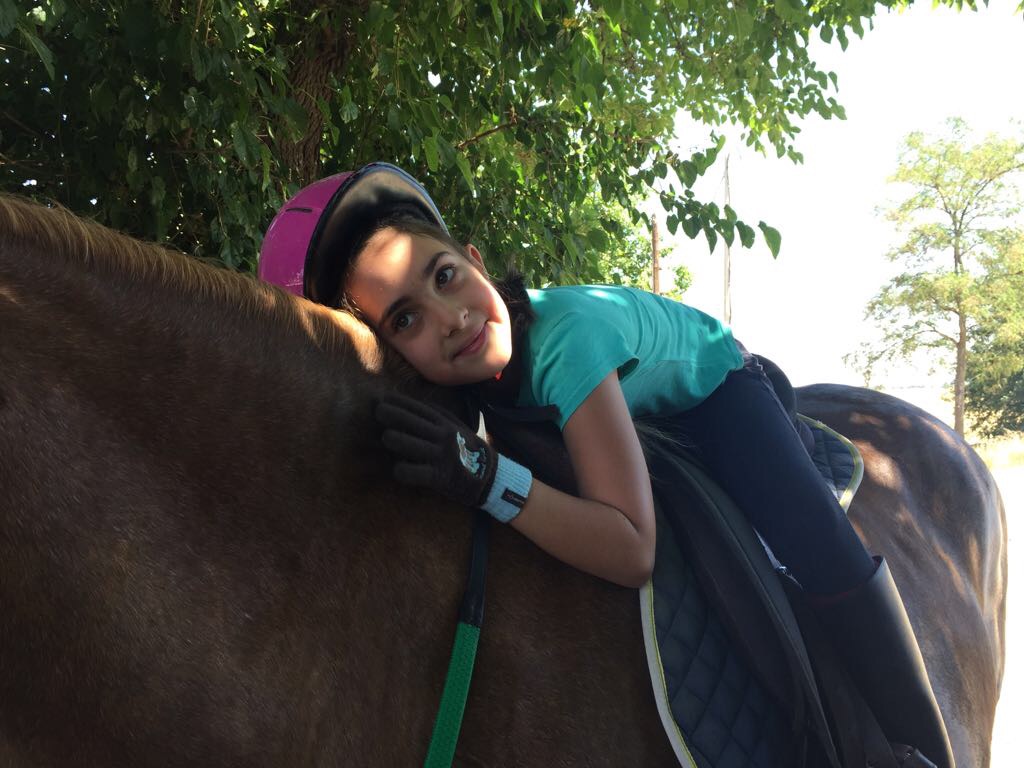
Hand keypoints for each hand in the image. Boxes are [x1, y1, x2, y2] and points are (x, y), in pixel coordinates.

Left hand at [374, 394, 496, 507]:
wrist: (490, 478)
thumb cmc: (469, 451)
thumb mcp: (458, 428)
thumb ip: (440, 415)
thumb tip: (419, 402)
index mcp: (446, 424)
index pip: (419, 409)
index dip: (400, 402)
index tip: (384, 397)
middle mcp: (442, 437)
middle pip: (410, 422)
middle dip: (390, 414)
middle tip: (377, 410)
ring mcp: (439, 456)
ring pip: (407, 443)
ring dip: (393, 439)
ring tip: (387, 438)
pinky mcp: (438, 477)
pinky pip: (412, 472)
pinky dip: (401, 470)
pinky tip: (399, 469)